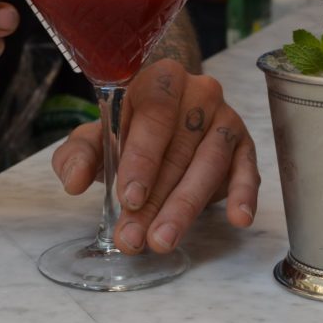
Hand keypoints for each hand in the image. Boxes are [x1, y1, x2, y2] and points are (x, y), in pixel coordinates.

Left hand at [52, 59, 260, 253]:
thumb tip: (74, 181)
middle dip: (155, 199)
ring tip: (164, 241)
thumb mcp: (95, 140)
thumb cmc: (128, 133)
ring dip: (185, 207)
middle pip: (179, 148)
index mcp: (157, 81)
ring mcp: (225, 118)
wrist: (165, 125)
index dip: (141, 156)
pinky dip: (244, 194)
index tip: (129, 197)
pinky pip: (247, 169)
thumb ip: (78, 156)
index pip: (153, 113)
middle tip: (136, 237)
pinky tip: (238, 218)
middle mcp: (197, 93)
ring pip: (209, 163)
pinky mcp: (244, 145)